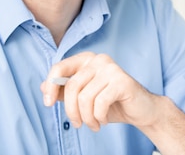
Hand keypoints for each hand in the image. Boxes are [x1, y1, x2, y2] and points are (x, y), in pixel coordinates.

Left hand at [40, 52, 158, 131]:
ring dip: (87, 118)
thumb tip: (43, 87)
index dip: (50, 87)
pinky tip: (104, 120)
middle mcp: (99, 59)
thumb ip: (65, 91)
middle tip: (78, 124)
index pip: (59, 67)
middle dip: (71, 111)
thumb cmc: (111, 103)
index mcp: (87, 59)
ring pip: (84, 98)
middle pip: (71, 86)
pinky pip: (100, 103)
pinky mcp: (122, 81)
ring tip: (94, 124)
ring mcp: (111, 68)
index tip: (48, 104)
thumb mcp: (83, 98)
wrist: (141, 110)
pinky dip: (99, 117)